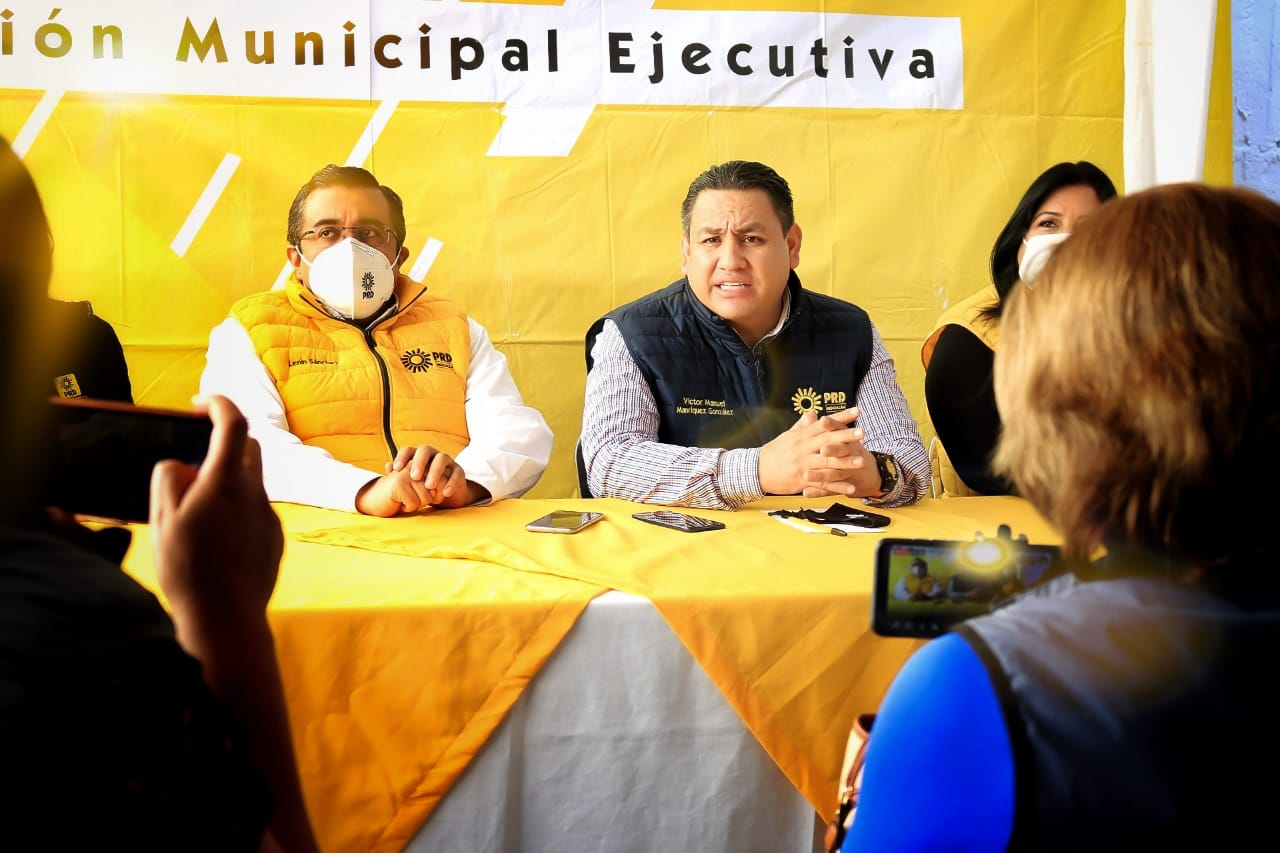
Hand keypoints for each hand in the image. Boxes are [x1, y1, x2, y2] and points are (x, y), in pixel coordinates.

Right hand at [149, 395, 282, 632]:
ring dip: (228, 481)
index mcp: (226, 482)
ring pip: (252, 481)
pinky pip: (256, 510)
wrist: (227, 620)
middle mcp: (255, 493)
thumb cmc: (189, 570)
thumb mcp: (162, 521)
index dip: (218, 404)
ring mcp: (269, 515)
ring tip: (198, 513)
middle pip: (248, 448)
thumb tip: (182, 465)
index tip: (198, 403)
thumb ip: (170, 481)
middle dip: (224, 443)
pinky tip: (216, 541)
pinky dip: (237, 510)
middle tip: (194, 461)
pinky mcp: (275, 537)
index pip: (233, 422)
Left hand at [355, 445, 479, 515]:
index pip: (409, 449)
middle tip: (414, 477)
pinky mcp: (459, 471)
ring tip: (429, 486)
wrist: (445, 495)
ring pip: (442, 458)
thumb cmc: (423, 486)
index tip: (396, 469)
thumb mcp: (411, 482)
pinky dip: (451, 483)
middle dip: (419, 462)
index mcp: (419, 455)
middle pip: (426, 450)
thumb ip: (399, 475)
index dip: (402, 457)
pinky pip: (456, 473)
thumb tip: (387, 467)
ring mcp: (447, 462)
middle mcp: (433, 455)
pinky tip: (445, 493)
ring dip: (435, 471)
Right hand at [758, 407, 883, 497]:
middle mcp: (804, 449)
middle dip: (846, 437)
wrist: (756, 470)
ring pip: (827, 463)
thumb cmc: (774, 452)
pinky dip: (837, 486)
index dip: (841, 417)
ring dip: (845, 463)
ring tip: (862, 461)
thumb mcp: (787, 436)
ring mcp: (803, 465)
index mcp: (802, 436)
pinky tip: (850, 487)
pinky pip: (822, 484)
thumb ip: (802, 426)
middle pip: (828, 441)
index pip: (824, 424)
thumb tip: (812, 414)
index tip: (857, 412)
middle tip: (863, 433)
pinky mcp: (802, 480)